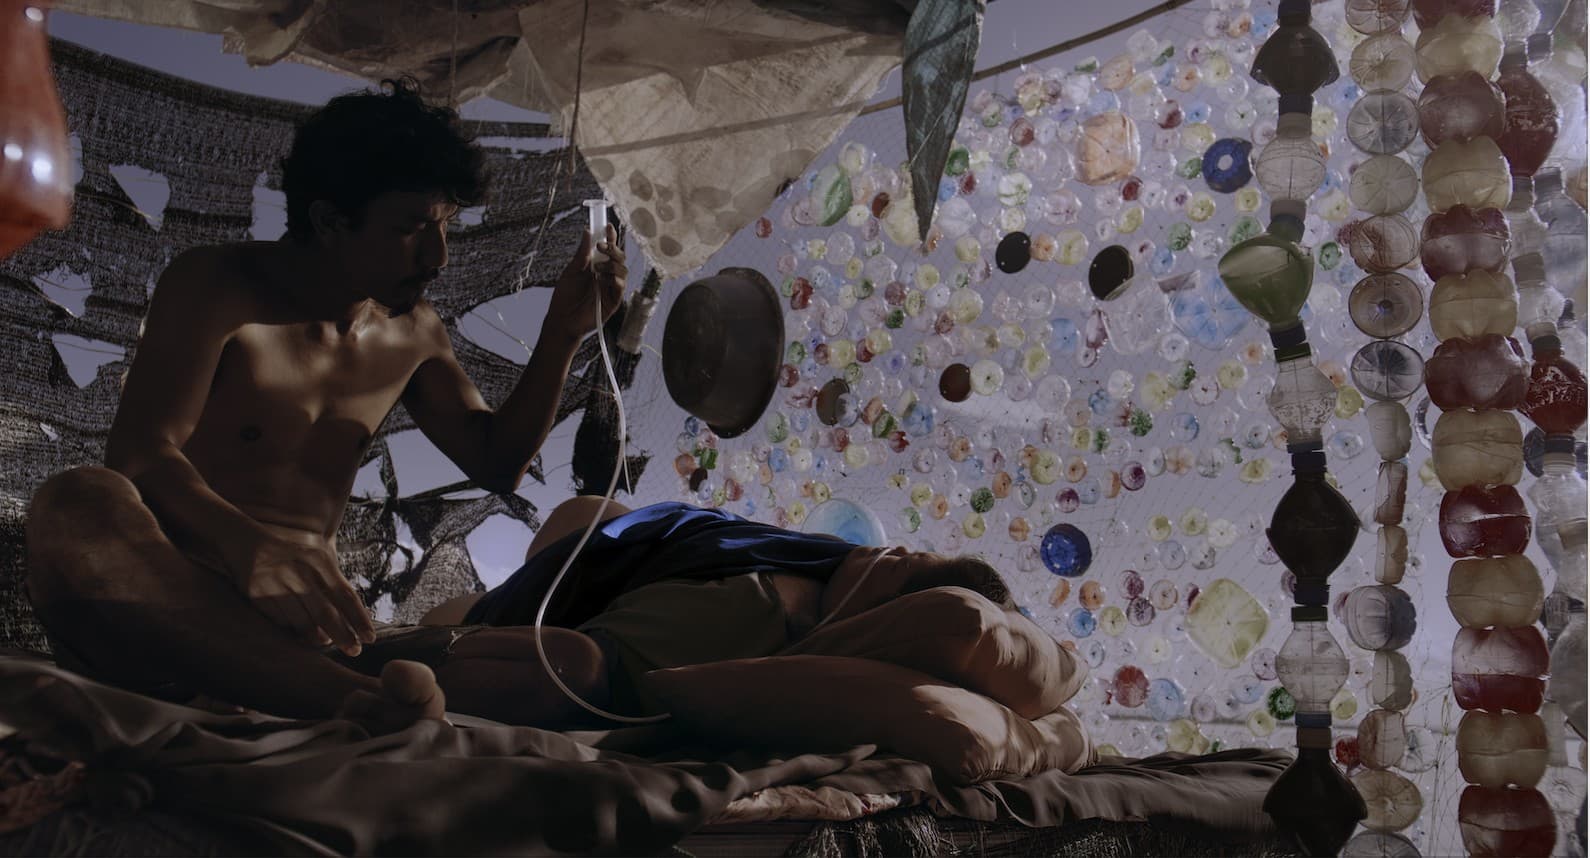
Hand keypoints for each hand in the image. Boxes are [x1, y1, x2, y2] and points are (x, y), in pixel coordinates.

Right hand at [228, 534, 375, 655]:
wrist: (244, 539)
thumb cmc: (290, 547)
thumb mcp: (317, 550)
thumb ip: (333, 576)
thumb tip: (353, 609)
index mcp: (319, 559)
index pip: (345, 595)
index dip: (359, 619)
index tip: (370, 637)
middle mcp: (299, 572)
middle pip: (326, 613)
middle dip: (343, 636)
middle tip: (355, 650)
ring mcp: (277, 584)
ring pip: (303, 621)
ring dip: (318, 636)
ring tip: (327, 641)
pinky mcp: (257, 594)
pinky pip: (281, 621)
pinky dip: (294, 630)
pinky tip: (303, 635)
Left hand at [543, 224, 626, 346]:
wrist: (562, 319)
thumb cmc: (565, 296)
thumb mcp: (571, 271)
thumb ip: (582, 254)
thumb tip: (587, 232)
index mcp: (597, 266)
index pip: (609, 249)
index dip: (611, 237)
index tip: (607, 226)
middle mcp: (607, 275)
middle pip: (619, 257)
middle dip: (613, 248)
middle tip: (601, 246)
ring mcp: (611, 288)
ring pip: (623, 270)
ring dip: (611, 265)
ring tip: (596, 269)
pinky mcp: (614, 301)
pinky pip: (621, 286)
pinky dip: (613, 279)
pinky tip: (602, 279)